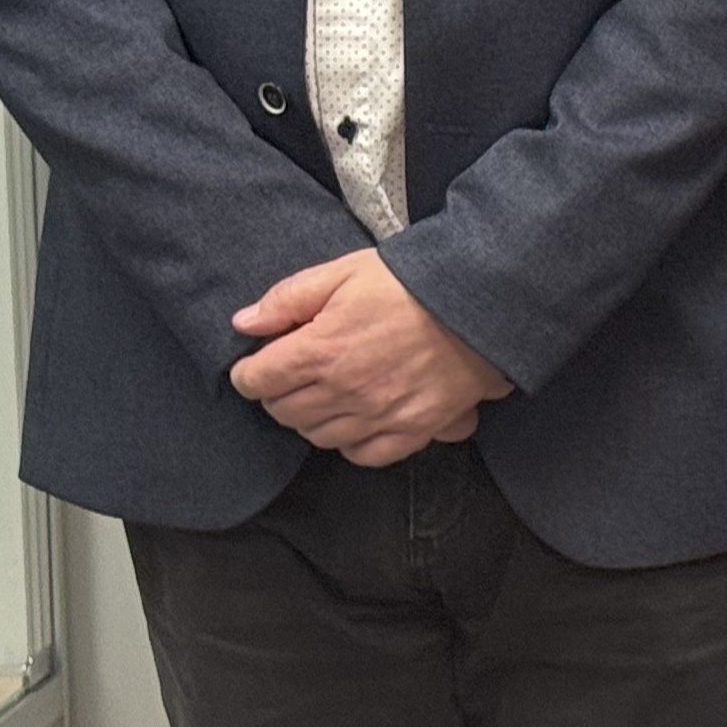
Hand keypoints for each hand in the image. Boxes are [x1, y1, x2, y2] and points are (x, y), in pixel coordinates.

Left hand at [229, 251, 509, 465]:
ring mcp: (378, 415)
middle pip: (283, 411)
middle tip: (293, 375)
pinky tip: (357, 422)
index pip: (256, 379)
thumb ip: (288, 298)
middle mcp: (343, 391)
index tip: (257, 364)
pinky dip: (352, 444)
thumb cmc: (414, 281)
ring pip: (318, 436)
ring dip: (312, 418)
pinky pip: (365, 454)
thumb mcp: (345, 272)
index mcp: (320, 350)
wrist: (483, 298)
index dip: (249, 371)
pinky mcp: (413, 429)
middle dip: (279, 393)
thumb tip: (243, 323)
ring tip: (326, 396)